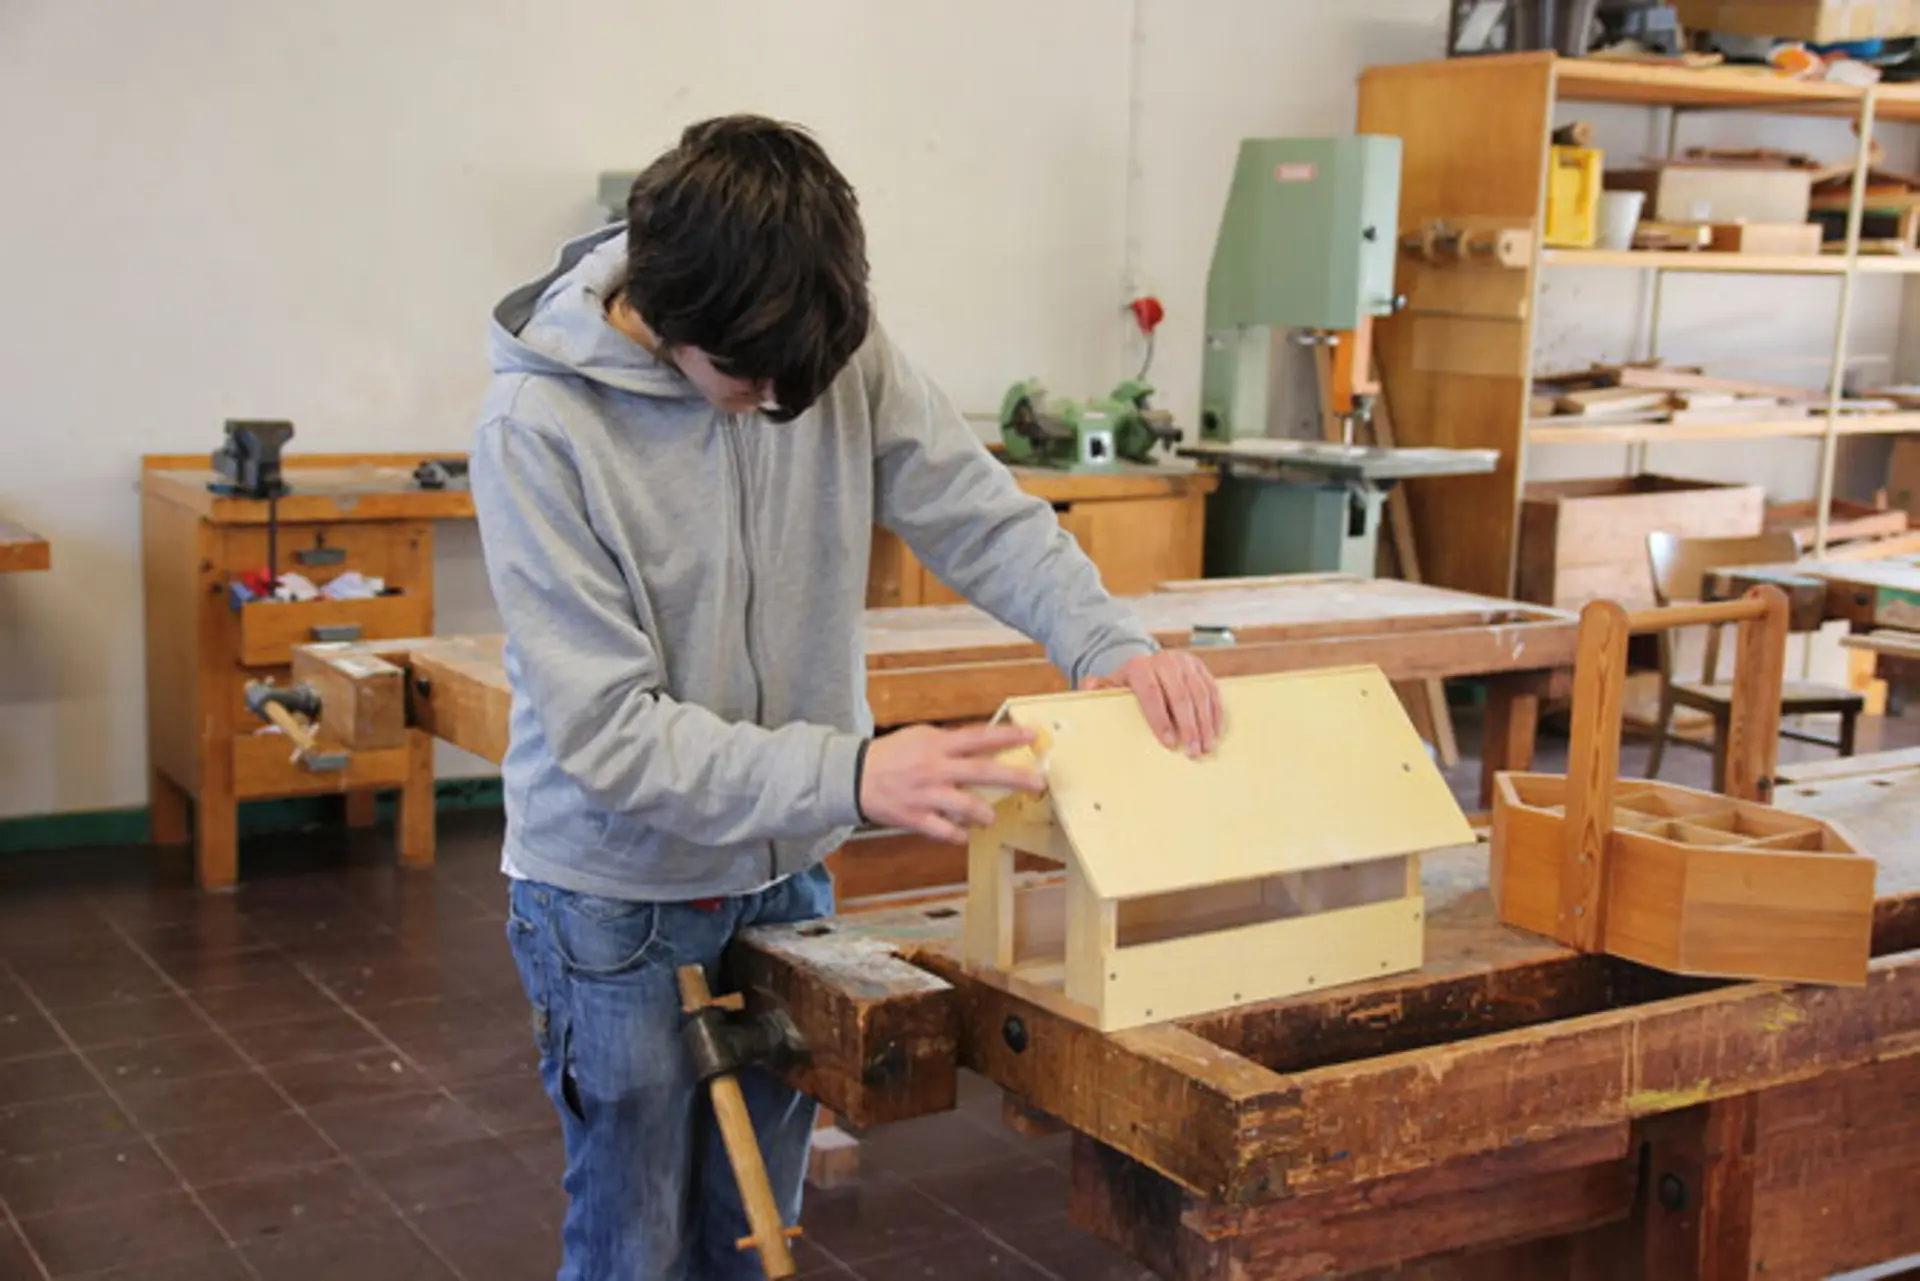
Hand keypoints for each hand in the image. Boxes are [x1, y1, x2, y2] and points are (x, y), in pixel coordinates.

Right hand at [859, 723, 1047, 843]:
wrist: (853, 777)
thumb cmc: (891, 755)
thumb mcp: (920, 737)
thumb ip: (951, 742)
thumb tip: (985, 743)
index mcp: (937, 745)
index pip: (978, 738)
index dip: (1007, 736)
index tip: (1032, 735)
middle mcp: (935, 769)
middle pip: (981, 772)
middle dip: (1014, 777)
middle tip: (1038, 783)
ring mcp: (926, 795)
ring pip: (966, 806)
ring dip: (985, 813)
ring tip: (990, 816)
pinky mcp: (915, 818)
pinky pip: (944, 831)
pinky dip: (958, 834)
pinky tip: (964, 833)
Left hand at [1079, 650, 1221, 756]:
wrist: (1147, 663)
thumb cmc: (1128, 684)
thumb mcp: (1111, 685)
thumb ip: (1098, 688)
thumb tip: (1088, 684)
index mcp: (1140, 667)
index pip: (1152, 694)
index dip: (1161, 720)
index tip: (1169, 743)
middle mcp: (1165, 661)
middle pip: (1180, 696)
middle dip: (1189, 726)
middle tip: (1193, 751)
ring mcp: (1185, 663)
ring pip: (1200, 694)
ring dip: (1205, 723)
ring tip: (1205, 746)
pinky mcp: (1201, 667)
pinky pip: (1212, 690)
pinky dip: (1215, 712)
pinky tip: (1215, 731)